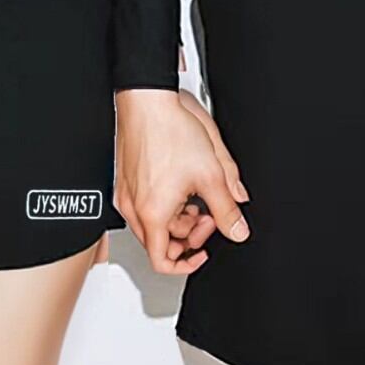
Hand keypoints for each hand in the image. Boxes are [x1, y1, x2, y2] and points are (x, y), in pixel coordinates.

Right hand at [114, 88, 249, 274]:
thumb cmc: (170, 129)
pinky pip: (144, 204)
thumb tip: (238, 229)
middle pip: (160, 243)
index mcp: (153, 214)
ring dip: (178, 218)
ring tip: (199, 195)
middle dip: (189, 234)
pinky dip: (164, 203)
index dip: (186, 265)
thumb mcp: (211, 172)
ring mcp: (127, 192)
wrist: (147, 99)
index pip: (162, 262)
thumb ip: (228, 207)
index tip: (203, 250)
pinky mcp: (125, 178)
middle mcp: (134, 207)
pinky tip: (182, 183)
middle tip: (209, 215)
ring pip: (153, 223)